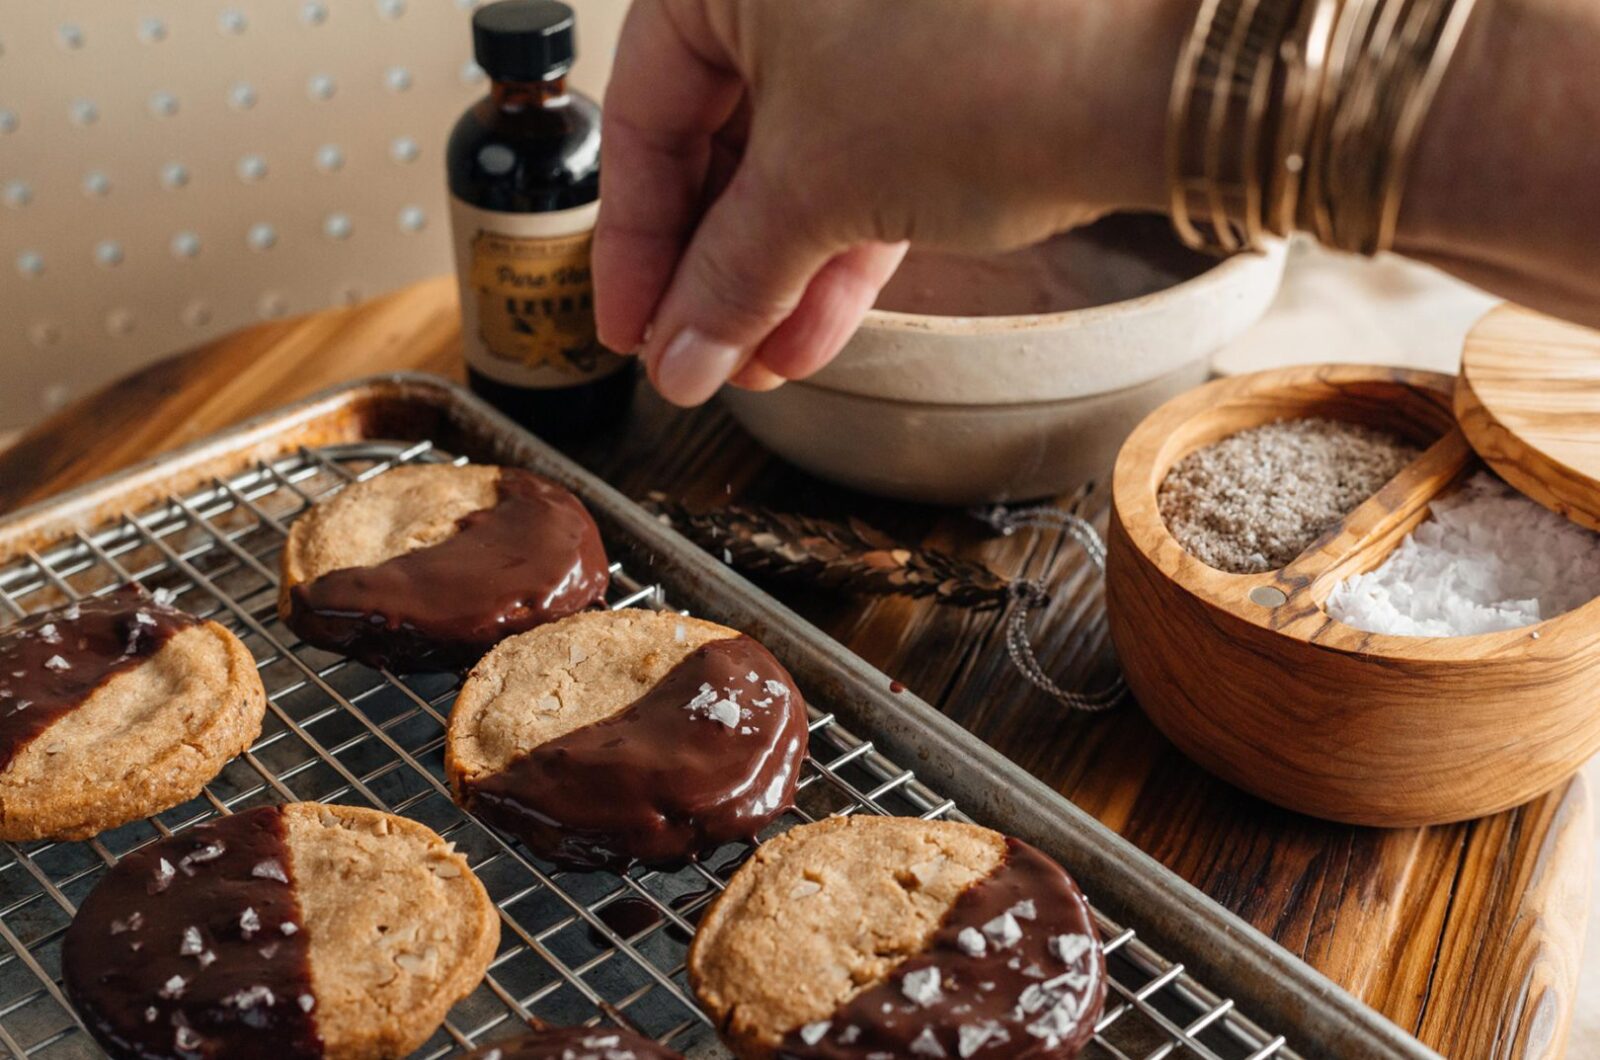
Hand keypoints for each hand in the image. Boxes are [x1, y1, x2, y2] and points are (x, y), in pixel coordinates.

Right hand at [593, 0, 1190, 405]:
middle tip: (697, 355)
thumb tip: (676, 353)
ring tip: (755, 363)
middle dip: (714, 269)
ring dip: (773, 274)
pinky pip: (860, 164)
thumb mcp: (817, 186)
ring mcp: (872, 20)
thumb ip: (727, 277)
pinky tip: (810, 333)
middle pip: (719, 140)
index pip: (644, 113)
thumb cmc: (984, 69)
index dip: (633, 240)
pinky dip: (835, 249)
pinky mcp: (936, 72)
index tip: (634, 326)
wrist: (1158, 74)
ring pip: (794, 162)